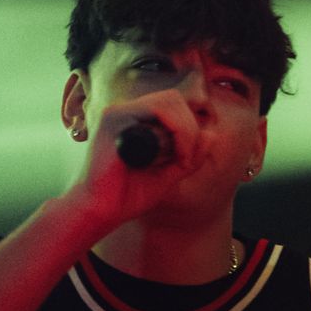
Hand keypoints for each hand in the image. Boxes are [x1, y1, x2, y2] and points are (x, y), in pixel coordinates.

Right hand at [72, 89, 207, 230]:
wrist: (99, 211)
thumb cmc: (126, 196)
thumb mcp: (168, 174)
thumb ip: (190, 156)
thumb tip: (212, 134)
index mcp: (136, 121)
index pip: (174, 106)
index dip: (190, 128)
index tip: (188, 159)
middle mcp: (127, 112)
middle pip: (174, 98)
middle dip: (191, 128)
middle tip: (187, 159)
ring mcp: (118, 112)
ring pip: (169, 101)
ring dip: (185, 130)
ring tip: (181, 159)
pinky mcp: (113, 119)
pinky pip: (157, 111)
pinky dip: (175, 131)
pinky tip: (171, 157)